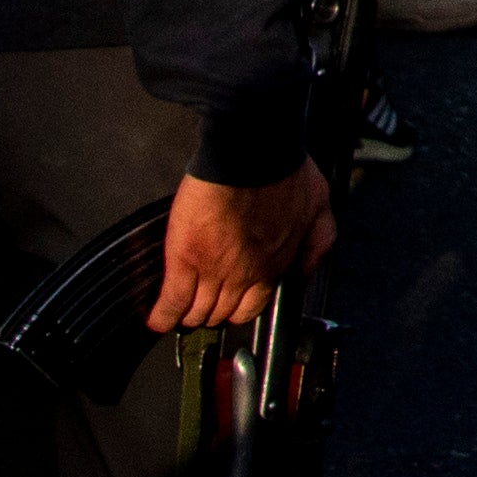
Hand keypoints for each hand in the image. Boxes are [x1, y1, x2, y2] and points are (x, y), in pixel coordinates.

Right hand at [153, 160, 334, 329]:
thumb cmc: (283, 174)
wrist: (251, 156)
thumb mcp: (318, 208)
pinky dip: (163, 315)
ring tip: (180, 315)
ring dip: (189, 316)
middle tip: (204, 310)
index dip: (241, 309)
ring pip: (198, 311)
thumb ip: (317, 241)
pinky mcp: (186, 259)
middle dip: (214, 314)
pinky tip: (158, 321)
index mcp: (274, 263)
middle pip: (225, 312)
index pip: (255, 305)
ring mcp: (214, 270)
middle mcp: (246, 274)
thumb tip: (304, 267)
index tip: (233, 307)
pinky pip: (172, 300)